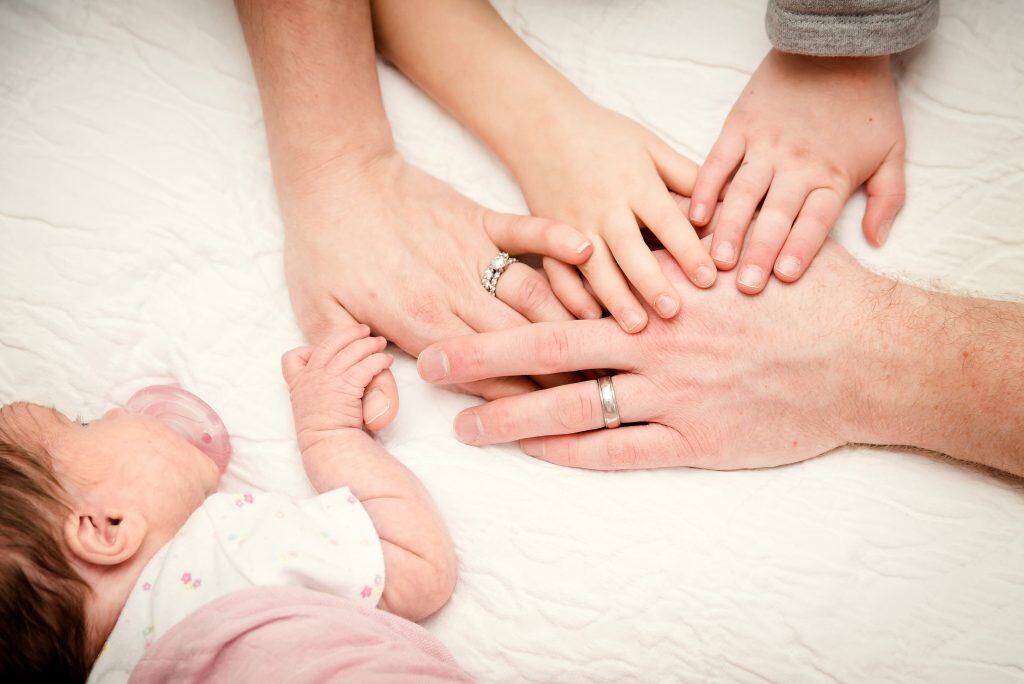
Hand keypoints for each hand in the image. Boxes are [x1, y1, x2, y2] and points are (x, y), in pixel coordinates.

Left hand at [280, 151, 592, 401]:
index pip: (483, 376)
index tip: (560, 420)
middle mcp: (455, 293)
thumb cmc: (323, 250)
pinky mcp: (480, 218)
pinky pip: (527, 230)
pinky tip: (591, 253)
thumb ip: (352, 372)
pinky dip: (558, 240)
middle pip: (522, 342)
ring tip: (614, 343)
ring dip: (574, 320)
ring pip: (535, 294)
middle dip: (567, 373)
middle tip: (609, 392)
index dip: (524, 404)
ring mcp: (471, 252)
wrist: (331, 177)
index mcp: (419, 324)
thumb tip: (378, 419)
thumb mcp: (320, 319)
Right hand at [282, 325, 393, 451]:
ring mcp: (327, 380)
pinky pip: (365, 366)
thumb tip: (335, 387)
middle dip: (348, 334)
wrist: (328, 446)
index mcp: (298, 385)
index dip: (307, 350)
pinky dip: (378, 360)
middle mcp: (311, 378)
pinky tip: (386, 361)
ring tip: (380, 343)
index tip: (322, 350)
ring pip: (350, 352)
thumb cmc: (324, 435)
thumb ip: (318, 394)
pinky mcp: (345, 386)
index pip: (291, 359)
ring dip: (368, 344)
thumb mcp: (311, 411)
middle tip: (364, 330)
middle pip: (328, 345)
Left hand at [416, 242, 882, 469]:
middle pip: (551, 348)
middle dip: (485, 356)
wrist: (868, 356)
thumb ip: (685, 247)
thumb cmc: (809, 296)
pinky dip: (575, 454)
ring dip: (513, 417)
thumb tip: (644, 226)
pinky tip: (537, 456)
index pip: (573, 291)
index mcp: (663, 293)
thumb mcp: (743, 253)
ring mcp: (673, 396)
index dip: (513, 294)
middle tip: (430, 363)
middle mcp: (656, 343)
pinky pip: (621, 452)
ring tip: (465, 427)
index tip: (466, 293)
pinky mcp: (695, 441)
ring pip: (574, 407)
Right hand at [506, 100, 715, 332]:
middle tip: (675, 313)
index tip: (710, 279)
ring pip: (595, 268)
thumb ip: (686, 176)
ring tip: (636, 326)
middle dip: (652, 283)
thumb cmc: (604, 134)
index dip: (689, 250)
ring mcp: (572, 223)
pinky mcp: (547, 235)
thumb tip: (728, 202)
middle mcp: (604, 206)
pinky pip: (557, 271)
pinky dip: (571, 295)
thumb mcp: (650, 145)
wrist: (540, 124)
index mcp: (635, 183)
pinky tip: (590, 317)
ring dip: (615, 298)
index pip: (667, 221)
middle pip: (631, 250)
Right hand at [689, 49, 905, 293]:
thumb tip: (877, 241)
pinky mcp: (740, 128)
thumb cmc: (866, 103)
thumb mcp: (894, 150)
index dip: (800, 249)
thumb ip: (889, 198)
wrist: (835, 47)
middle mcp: (796, 164)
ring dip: (728, 230)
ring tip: (715, 261)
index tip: (785, 277)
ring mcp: (764, 146)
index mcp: (832, 174)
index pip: (814, 220)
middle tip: (744, 286)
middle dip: (759, 253)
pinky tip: (693, 217)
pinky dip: (704, 190)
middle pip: (775, 216)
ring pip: (742, 195)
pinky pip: (718, 163)